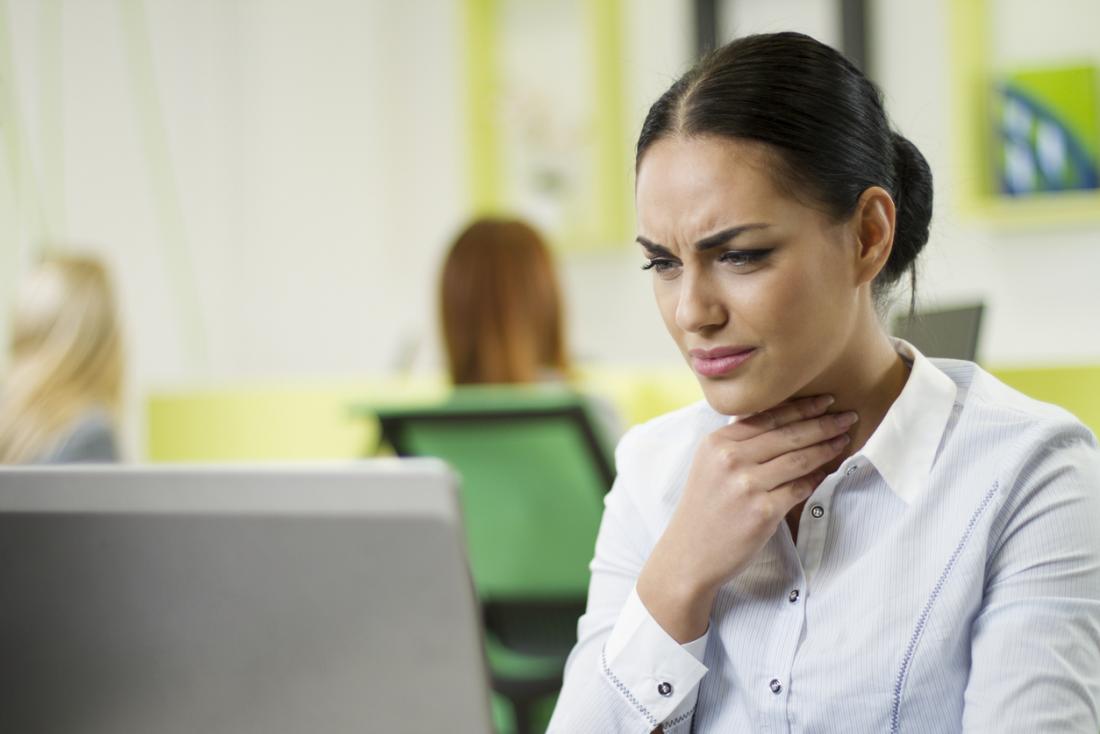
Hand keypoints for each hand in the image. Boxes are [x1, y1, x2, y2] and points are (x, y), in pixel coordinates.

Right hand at [636, 394, 857, 641]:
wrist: (689, 554)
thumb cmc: (704, 509)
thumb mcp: (709, 465)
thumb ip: (738, 441)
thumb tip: (780, 418)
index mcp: (717, 442)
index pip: (768, 417)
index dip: (802, 407)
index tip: (826, 400)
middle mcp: (730, 459)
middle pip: (788, 434)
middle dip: (823, 423)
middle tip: (847, 417)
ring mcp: (747, 485)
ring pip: (799, 459)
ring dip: (826, 448)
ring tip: (843, 440)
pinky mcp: (763, 512)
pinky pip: (800, 489)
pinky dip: (817, 479)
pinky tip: (828, 471)